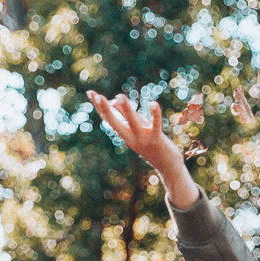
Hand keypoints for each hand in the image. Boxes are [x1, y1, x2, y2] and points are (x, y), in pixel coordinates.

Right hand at [89, 92, 201, 209]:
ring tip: (120, 96)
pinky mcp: (157, 139)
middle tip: (97, 96)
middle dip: (105, 109)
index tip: (90, 93)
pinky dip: (155, 114)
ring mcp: (143, 139)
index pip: (108, 119)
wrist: (168, 167)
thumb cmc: (154, 146)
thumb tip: (114, 100)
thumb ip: (127, 116)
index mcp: (125, 135)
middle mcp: (131, 138)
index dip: (99, 107)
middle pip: (115, 122)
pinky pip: (156, 125)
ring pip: (132, 122)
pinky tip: (153, 103)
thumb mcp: (138, 129)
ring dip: (126, 109)